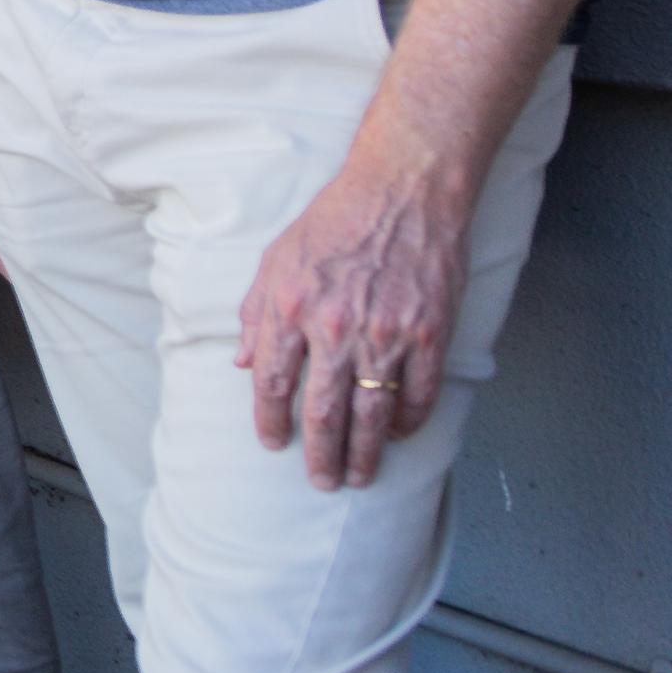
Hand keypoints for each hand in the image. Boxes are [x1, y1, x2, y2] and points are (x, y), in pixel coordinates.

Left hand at [238, 152, 467, 489]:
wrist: (402, 191)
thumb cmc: (334, 221)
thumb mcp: (275, 259)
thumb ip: (256, 315)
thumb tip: (241, 364)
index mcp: (291, 309)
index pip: (274, 384)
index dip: (271, 422)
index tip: (273, 444)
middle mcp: (336, 328)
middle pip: (324, 412)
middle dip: (320, 455)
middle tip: (321, 481)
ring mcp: (386, 334)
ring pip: (373, 413)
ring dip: (366, 452)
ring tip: (360, 476)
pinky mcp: (430, 333)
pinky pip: (419, 393)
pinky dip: (409, 420)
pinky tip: (401, 434)